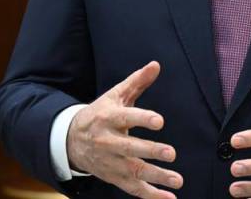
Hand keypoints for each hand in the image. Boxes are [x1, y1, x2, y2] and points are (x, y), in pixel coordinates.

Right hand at [66, 61, 183, 197]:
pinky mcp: (114, 177)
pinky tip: (168, 198)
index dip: (142, 119)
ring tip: (177, 180)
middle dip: (150, 151)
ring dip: (156, 177)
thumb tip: (156, 65)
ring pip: (133, 171)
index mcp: (108, 117)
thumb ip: (137, 81)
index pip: (126, 117)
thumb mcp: (115, 95)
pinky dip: (151, 195)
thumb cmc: (100, 113)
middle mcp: (108, 141)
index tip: (159, 120)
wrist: (72, 140)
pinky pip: (132, 189)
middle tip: (171, 153)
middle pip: (129, 148)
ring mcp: (111, 162)